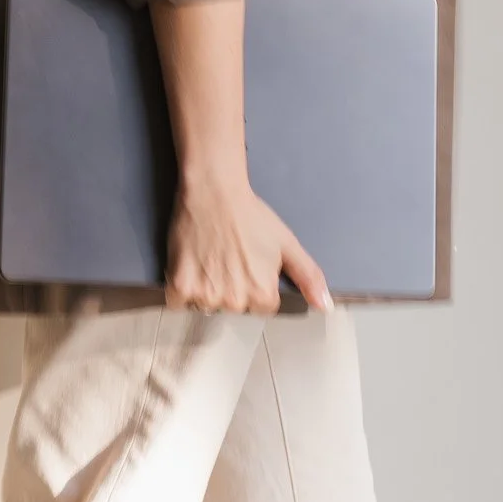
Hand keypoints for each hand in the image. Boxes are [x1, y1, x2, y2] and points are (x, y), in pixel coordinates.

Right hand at [165, 171, 332, 315]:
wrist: (214, 193)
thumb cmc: (250, 216)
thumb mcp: (287, 244)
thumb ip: (308, 277)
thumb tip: (324, 306)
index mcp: (262, 294)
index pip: (259, 308)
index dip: (254, 286)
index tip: (248, 266)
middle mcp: (234, 300)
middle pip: (232, 309)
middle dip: (230, 289)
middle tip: (228, 259)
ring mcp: (206, 294)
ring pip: (205, 306)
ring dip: (205, 289)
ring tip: (209, 260)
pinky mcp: (180, 286)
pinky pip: (178, 303)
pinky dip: (181, 289)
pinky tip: (190, 266)